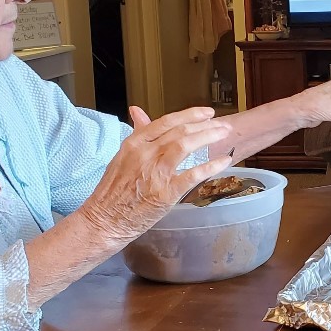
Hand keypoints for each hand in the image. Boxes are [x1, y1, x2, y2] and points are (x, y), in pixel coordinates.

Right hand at [77, 106, 231, 243]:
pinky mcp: (166, 192)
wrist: (105, 220)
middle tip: (224, 124)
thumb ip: (137, 133)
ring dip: (209, 137)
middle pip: (180, 131)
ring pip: (186, 145)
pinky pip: (193, 174)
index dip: (190, 114)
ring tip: (225, 135)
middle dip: (206, 125)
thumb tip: (137, 110)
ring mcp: (156, 172)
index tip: (207, 112)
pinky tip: (224, 161)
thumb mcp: (122, 155)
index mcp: (134, 143)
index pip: (166, 121)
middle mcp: (145, 153)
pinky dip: (211, 166)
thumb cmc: (113, 190)